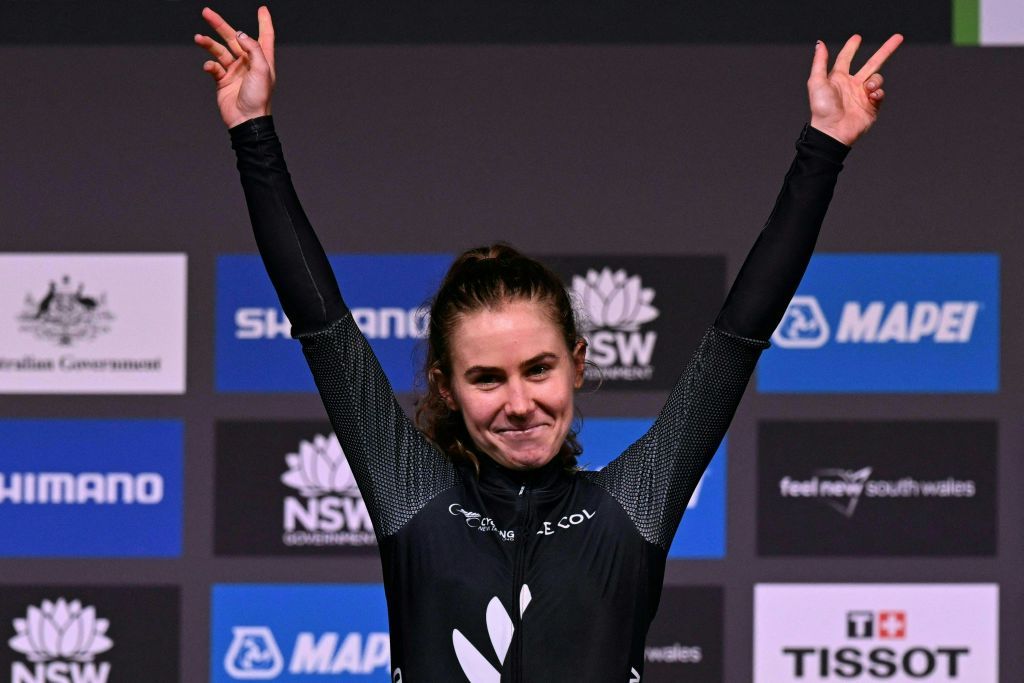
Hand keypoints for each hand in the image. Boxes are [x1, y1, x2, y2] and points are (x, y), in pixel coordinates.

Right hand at [194, 6, 275, 128]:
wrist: (246, 120)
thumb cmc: (258, 97)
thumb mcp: (262, 69)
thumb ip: (253, 48)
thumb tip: (240, 34)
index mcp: (262, 59)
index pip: (265, 36)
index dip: (264, 22)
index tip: (262, 9)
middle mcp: (248, 63)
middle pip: (234, 38)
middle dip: (220, 25)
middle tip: (206, 12)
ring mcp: (235, 71)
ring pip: (219, 50)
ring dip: (208, 43)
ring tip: (198, 38)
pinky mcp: (223, 80)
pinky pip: (214, 67)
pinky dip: (209, 65)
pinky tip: (209, 67)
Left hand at [808, 34, 902, 145]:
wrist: (833, 131)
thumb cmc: (822, 108)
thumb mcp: (817, 82)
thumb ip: (820, 62)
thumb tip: (820, 44)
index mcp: (838, 78)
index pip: (846, 58)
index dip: (851, 48)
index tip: (857, 37)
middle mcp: (852, 85)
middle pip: (872, 63)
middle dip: (885, 50)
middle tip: (898, 38)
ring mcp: (863, 95)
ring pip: (877, 78)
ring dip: (875, 80)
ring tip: (868, 88)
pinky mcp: (871, 106)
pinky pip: (880, 93)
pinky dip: (878, 92)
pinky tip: (871, 96)